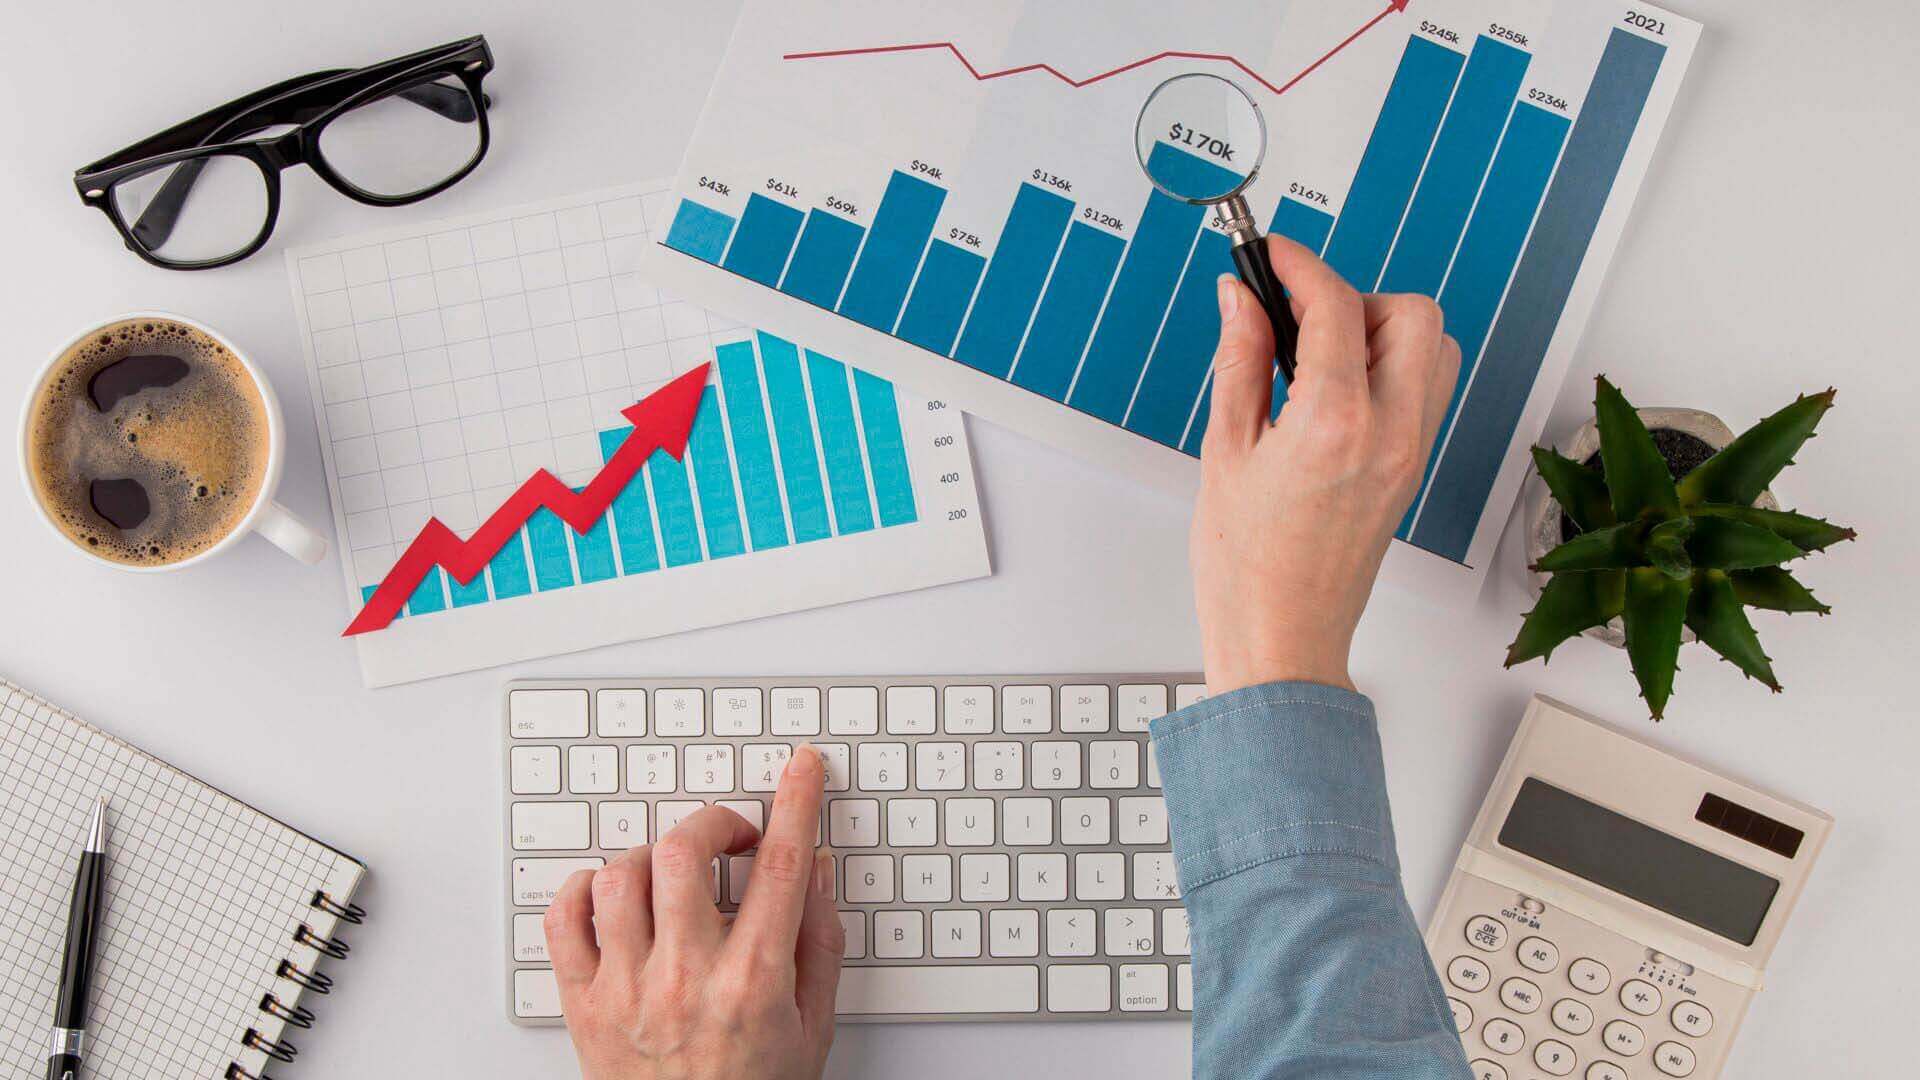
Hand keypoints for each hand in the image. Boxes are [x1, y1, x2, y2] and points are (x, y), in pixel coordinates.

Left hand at [545, 744, 842, 1079]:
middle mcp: (685, 978)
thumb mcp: (813, 1025)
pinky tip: (616, 898)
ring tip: (675, 876)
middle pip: (685, 851)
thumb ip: (818, 942)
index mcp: (751, 982)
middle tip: (732, 835)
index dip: (795, 803)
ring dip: (653, 858)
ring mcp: (627, 988)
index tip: (802, 770)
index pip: (777, 866)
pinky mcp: (584, 1003)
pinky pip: (564, 918)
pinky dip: (585, 891)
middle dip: (714, 821)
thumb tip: (813, 869)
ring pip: (622, 875)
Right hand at [1192, 235, 1460, 693]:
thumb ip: (1239, 361)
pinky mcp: (1414, 468)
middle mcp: (1391, 432)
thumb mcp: (1225, 450)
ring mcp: (1412, 451)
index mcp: (1336, 424)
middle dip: (1354, 297)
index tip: (1272, 255)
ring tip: (1319, 358)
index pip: (1336, 306)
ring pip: (1434, 347)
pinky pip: (1425, 388)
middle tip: (1297, 318)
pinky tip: (1336, 391)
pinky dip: (1391, 367)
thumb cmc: (1246, 566)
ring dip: (1382, 330)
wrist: (1282, 638)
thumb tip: (1241, 299)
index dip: (1300, 265)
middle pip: (1412, 313)